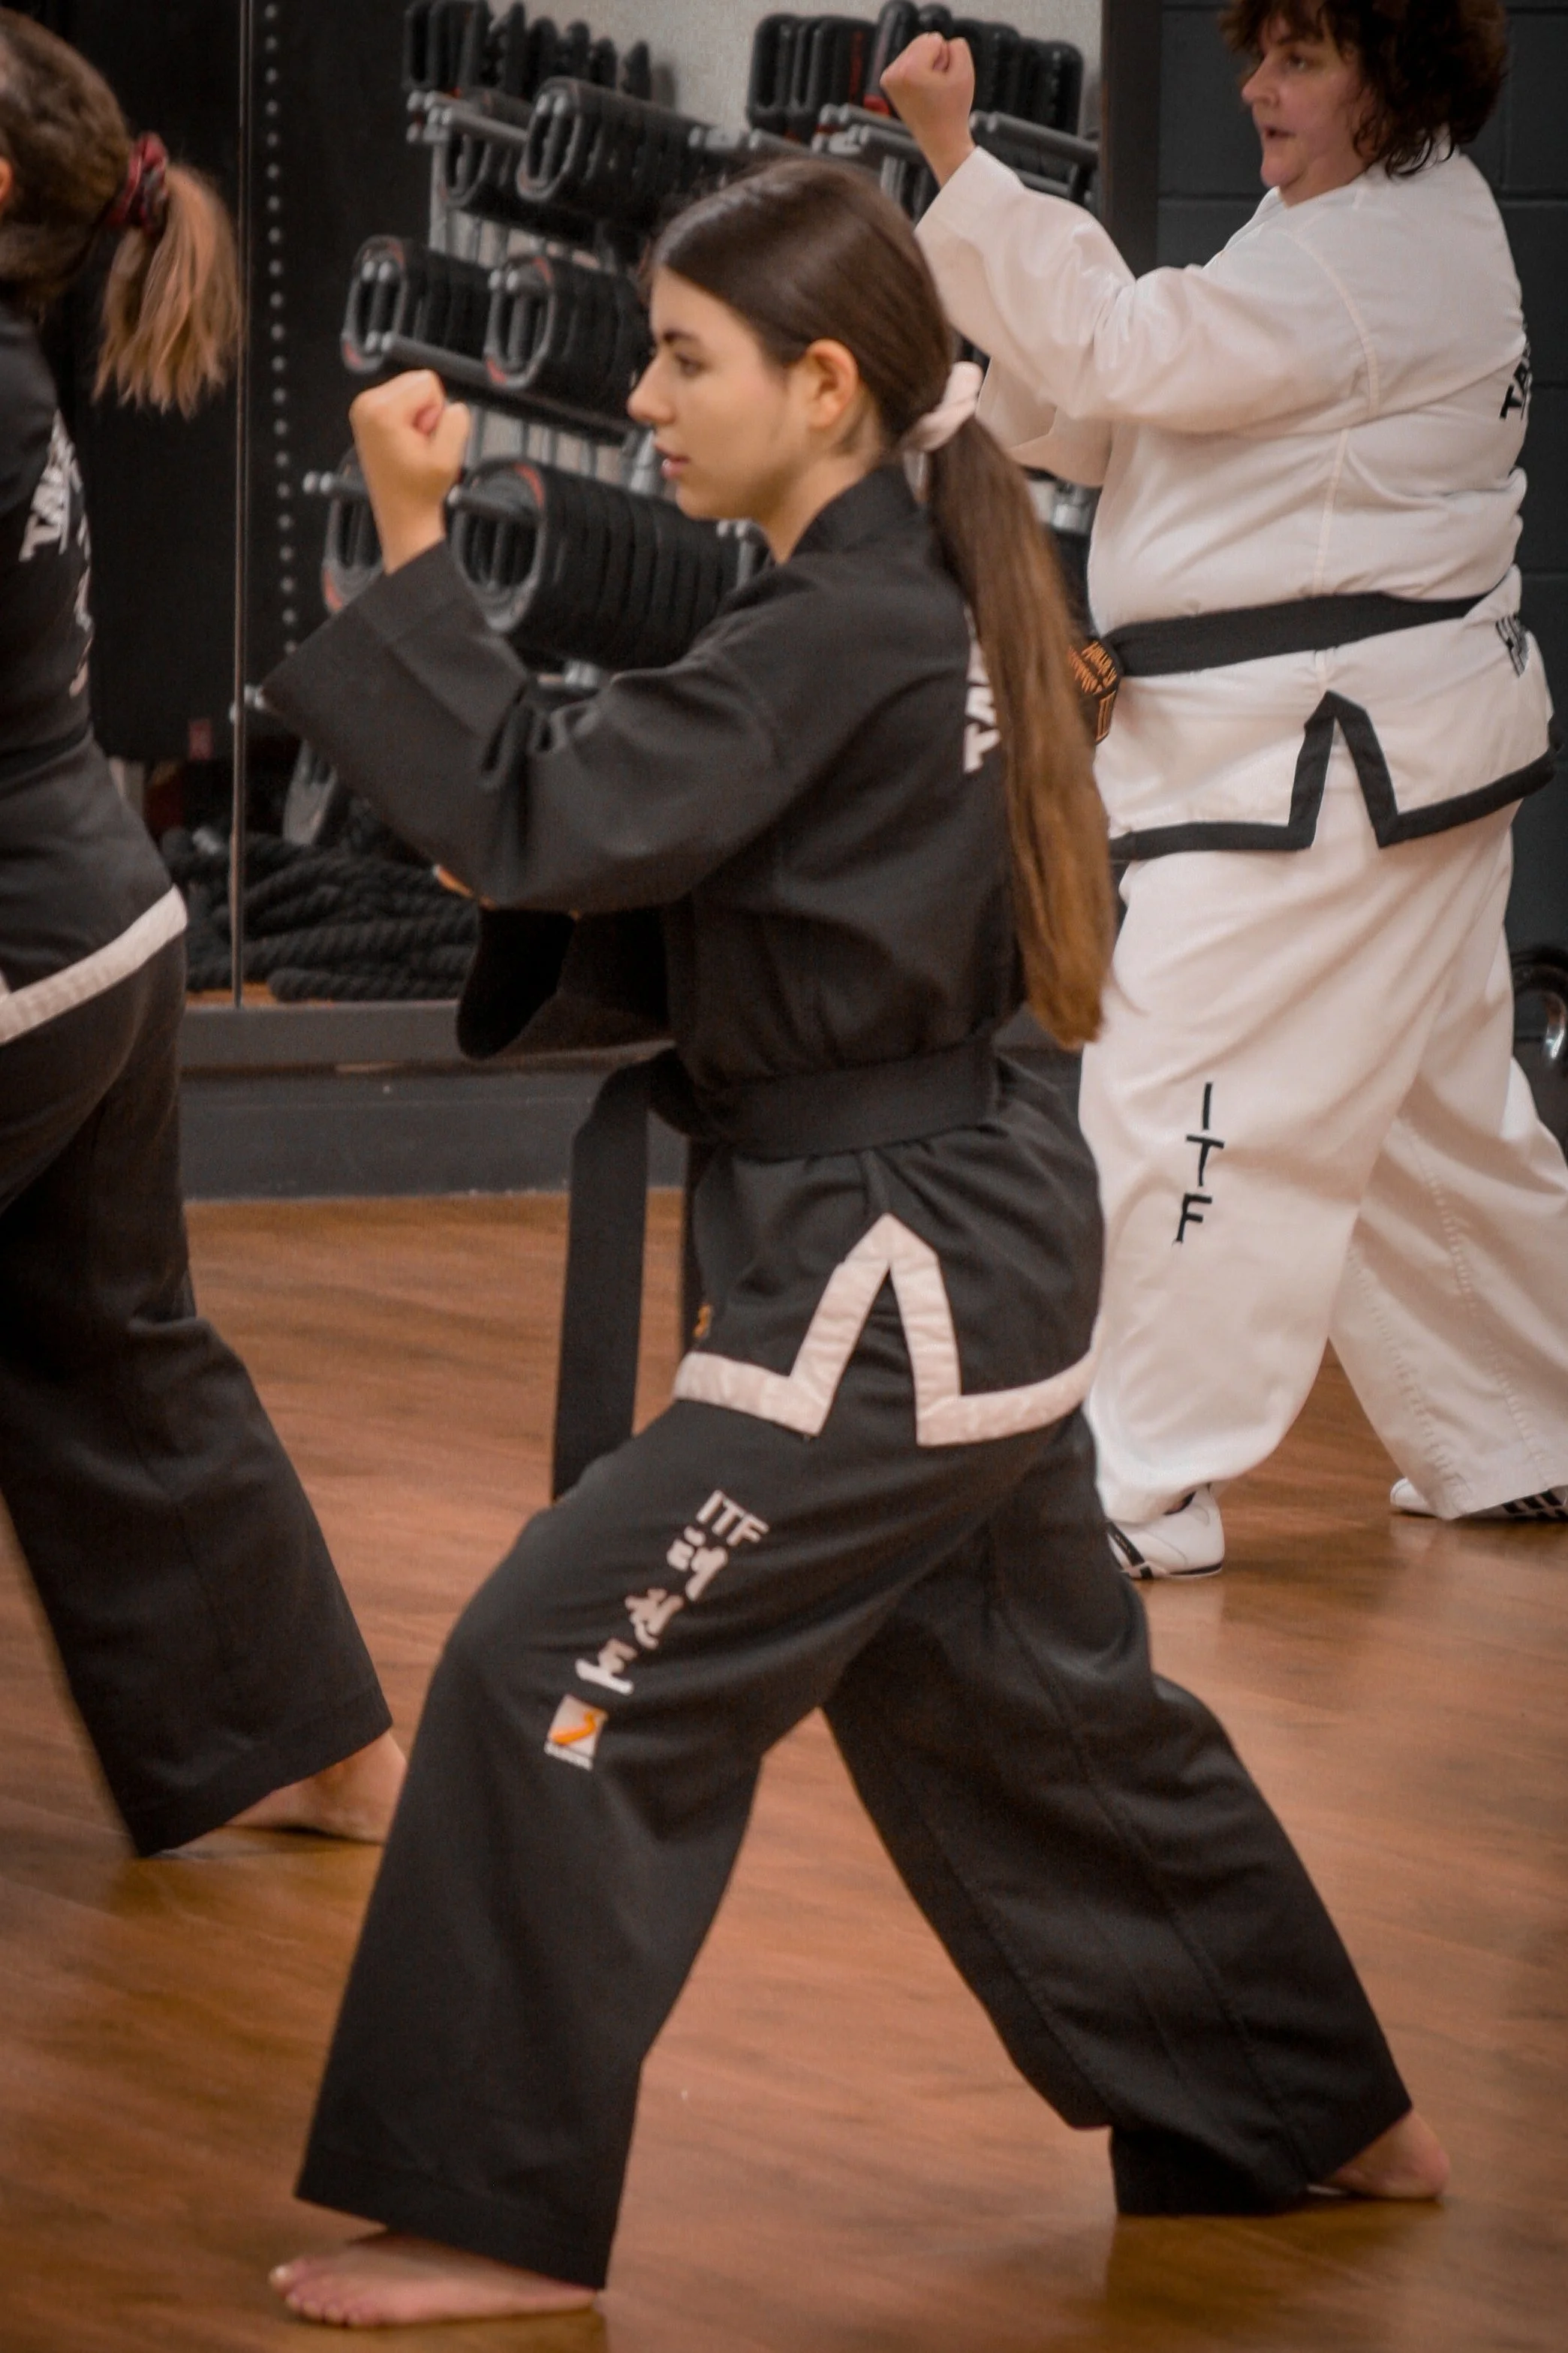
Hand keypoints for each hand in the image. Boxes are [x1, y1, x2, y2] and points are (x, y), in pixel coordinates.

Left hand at [349, 370, 470, 573]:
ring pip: (410, 389)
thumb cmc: (419, 491)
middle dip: (426, 411)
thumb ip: (456, 422)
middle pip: (417, 380)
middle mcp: (366, 404)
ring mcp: (363, 408)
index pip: (427, 381)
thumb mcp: (448, 458)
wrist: (402, 514)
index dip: (436, 412)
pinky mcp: (366, 414)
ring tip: (411, 446)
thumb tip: (454, 406)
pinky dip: (408, 418)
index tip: (425, 440)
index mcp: (381, 411)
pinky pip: (401, 399)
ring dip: (418, 416)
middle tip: (418, 445)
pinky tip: (403, 444)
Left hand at [881, 33, 976, 185]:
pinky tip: (922, 91)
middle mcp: (893, 73)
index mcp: (908, 70)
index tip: (943, 83)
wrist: (941, 142)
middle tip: (937, 88)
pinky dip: (919, 72)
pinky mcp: (888, 82)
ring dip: (928, 66)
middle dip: (935, 60)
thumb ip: (957, 45)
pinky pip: (909, 61)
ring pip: (916, 50)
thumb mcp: (965, 71)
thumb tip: (941, 43)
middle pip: (922, 42)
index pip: (935, 40)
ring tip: (930, 91)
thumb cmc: (953, 111)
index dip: (946, 59)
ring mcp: (888, 78)